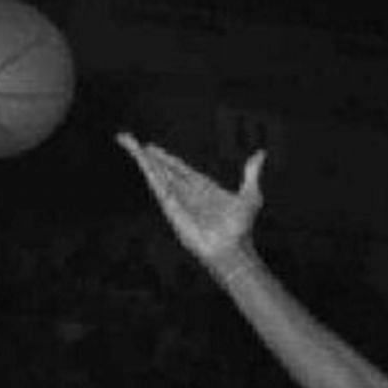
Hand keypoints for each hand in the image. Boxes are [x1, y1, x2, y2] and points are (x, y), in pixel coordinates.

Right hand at [117, 132, 263, 264]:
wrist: (233, 247)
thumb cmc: (241, 228)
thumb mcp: (250, 195)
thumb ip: (251, 173)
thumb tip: (260, 154)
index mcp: (203, 188)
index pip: (179, 169)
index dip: (165, 158)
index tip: (151, 148)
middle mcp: (187, 192)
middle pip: (162, 169)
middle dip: (146, 155)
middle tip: (129, 139)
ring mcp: (177, 199)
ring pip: (156, 173)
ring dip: (141, 158)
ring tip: (127, 141)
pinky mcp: (171, 206)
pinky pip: (157, 185)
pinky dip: (148, 171)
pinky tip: (140, 159)